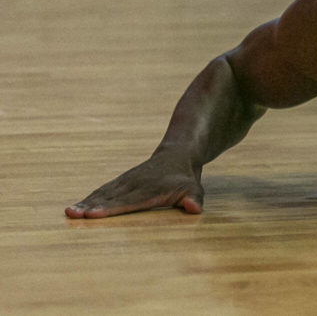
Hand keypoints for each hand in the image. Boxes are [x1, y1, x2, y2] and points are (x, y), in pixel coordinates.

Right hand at [65, 148, 203, 218]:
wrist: (177, 153)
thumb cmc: (186, 177)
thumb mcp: (194, 188)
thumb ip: (194, 198)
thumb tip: (194, 208)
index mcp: (150, 189)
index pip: (128, 201)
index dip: (111, 208)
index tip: (93, 215)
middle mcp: (134, 184)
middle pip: (110, 197)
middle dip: (91, 207)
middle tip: (73, 215)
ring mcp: (125, 181)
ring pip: (103, 193)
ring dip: (85, 203)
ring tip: (68, 213)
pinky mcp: (120, 182)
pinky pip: (102, 191)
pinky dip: (88, 199)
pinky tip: (75, 208)